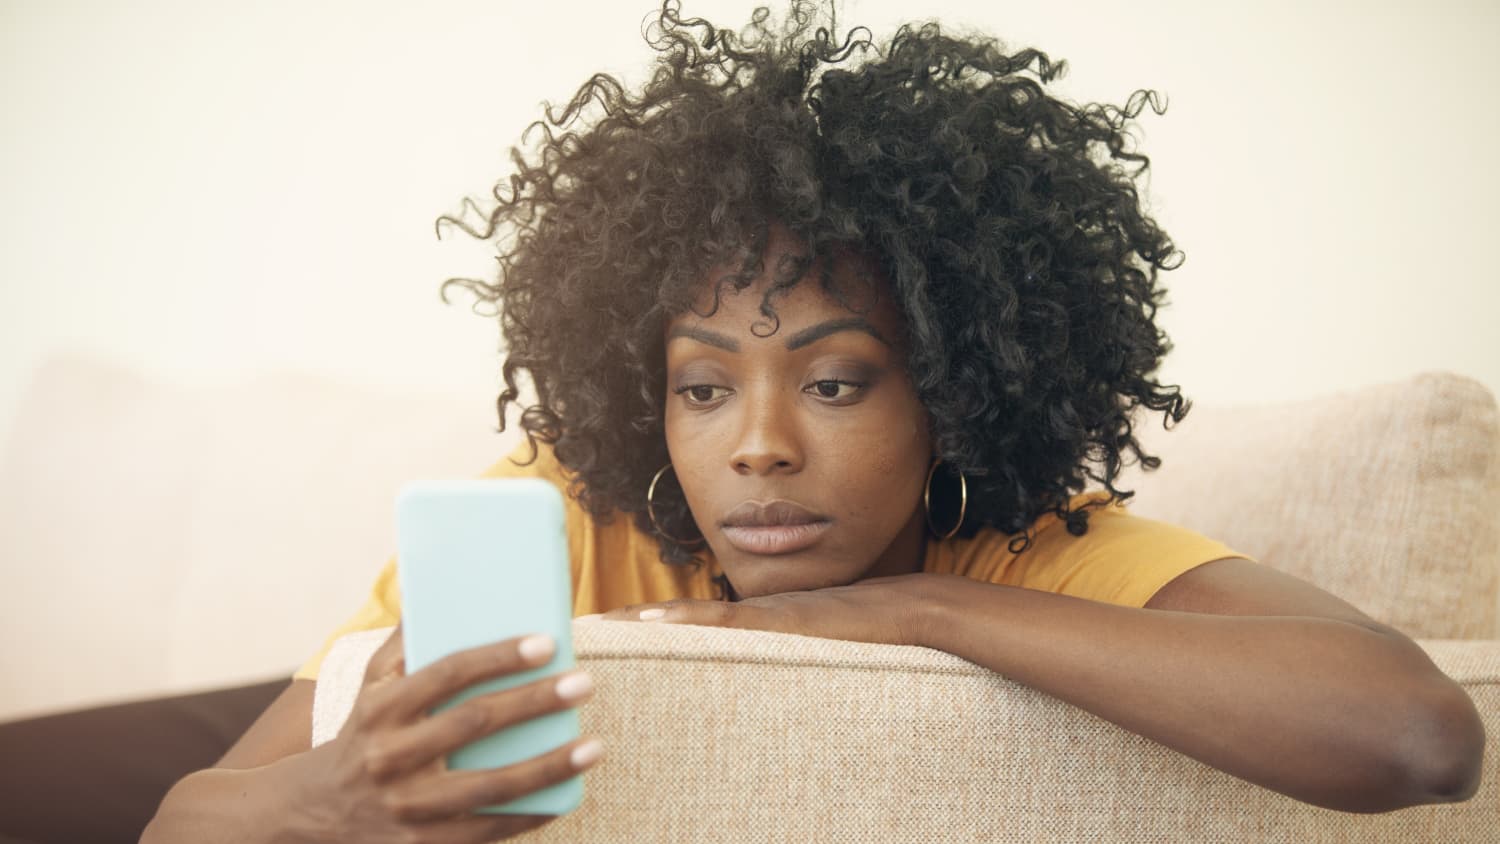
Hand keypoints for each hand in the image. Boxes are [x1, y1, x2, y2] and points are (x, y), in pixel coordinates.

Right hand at [294, 622, 602, 842]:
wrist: (314, 812)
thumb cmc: (362, 733)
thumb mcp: (370, 685)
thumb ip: (406, 641)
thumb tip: (440, 588)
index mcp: (381, 708)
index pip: (446, 673)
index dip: (499, 656)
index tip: (547, 642)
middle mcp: (391, 757)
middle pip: (474, 723)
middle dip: (534, 701)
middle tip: (583, 682)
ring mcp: (408, 807)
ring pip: (490, 786)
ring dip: (548, 767)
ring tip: (593, 746)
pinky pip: (488, 831)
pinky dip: (530, 814)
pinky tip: (567, 795)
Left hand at [587, 572, 955, 646]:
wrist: (904, 611)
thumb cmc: (860, 637)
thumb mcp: (803, 654)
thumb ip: (770, 663)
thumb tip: (741, 692)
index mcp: (742, 626)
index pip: (673, 627)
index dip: (629, 632)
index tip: (586, 638)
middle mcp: (741, 615)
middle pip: (664, 621)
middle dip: (617, 629)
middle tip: (568, 634)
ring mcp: (756, 616)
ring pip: (680, 618)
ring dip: (633, 624)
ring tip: (589, 629)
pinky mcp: (775, 621)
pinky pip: (720, 620)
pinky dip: (681, 620)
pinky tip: (649, 621)